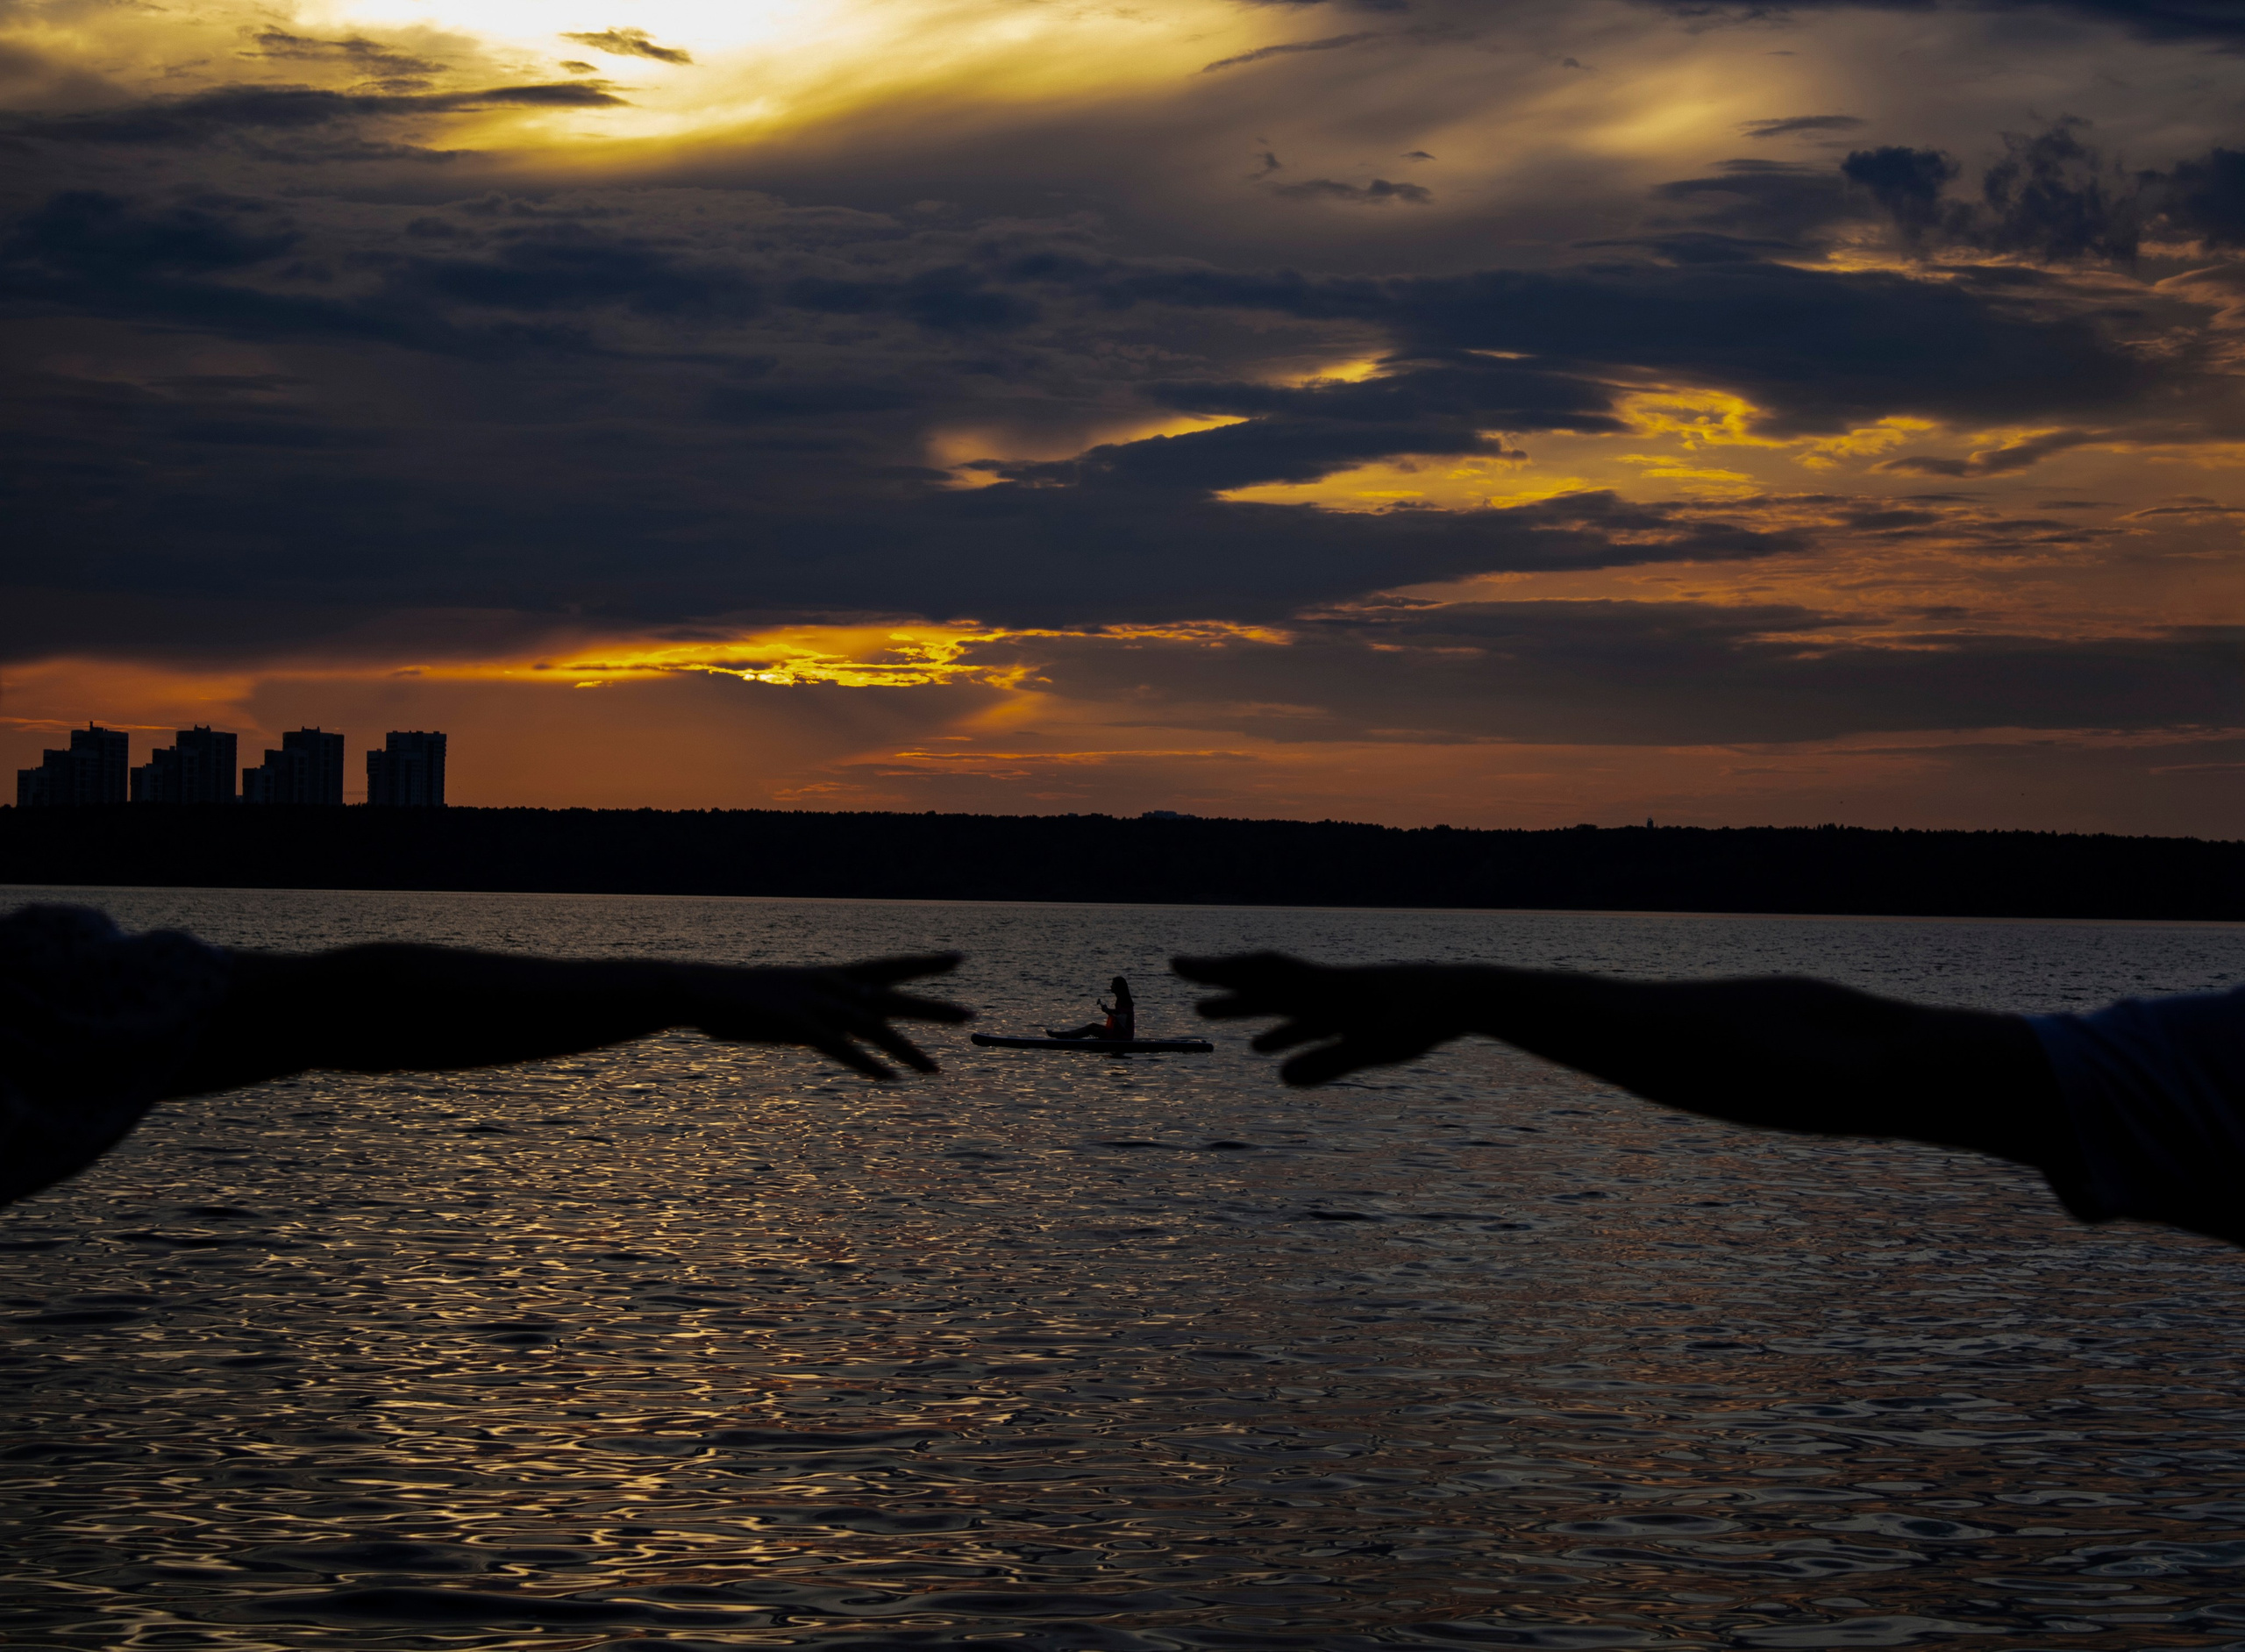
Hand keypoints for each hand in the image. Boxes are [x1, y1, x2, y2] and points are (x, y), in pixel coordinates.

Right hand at [682, 954, 971, 1078]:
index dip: (925, 964)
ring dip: (905, 1052)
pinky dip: (865, 1064)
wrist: (701, 991)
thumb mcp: (792, 999)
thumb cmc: (745, 1000)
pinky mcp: (796, 1026)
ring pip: (871, 1028)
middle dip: (931, 1008)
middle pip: (891, 997)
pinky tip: (888, 1079)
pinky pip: (838, 1048)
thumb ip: (824, 1011)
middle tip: (970, 1016)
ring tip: (935, 1072)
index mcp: (831, 975)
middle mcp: (830, 985)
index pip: (889, 966)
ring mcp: (815, 1004)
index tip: (959, 958)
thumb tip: (848, 1026)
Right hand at [1173, 952, 1480, 1084]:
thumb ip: (1332, 1061)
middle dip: (1219, 982)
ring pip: (1280, 1001)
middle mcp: (1325, 988)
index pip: (1261, 973)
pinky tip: (1269, 1051)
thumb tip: (1281, 1078)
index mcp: (1325, 987)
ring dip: (1244, 1006)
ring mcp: (1338, 1000)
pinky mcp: (1354, 1015)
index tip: (1178, 965)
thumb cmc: (1427, 1018)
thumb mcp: (1379, 1047)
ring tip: (1210, 1013)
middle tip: (1178, 978)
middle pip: (1263, 981)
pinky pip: (1306, 1022)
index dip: (1217, 970)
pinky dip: (1281, 1031)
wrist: (1466, 996)